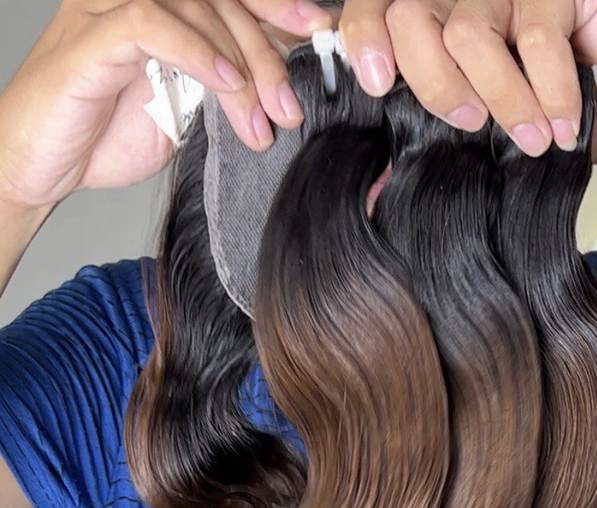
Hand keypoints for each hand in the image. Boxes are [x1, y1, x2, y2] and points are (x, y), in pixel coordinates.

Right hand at [0, 0, 331, 211]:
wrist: (43, 167)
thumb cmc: (106, 136)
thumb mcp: (184, 110)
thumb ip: (223, 86)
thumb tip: (283, 85)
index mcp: (162, 12)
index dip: (276, 5)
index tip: (318, 31)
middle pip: (218, 0)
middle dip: (266, 53)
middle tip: (290, 107)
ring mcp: (107, 10)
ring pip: (193, 9)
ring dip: (240, 68)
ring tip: (263, 120)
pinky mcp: (88, 38)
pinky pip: (150, 25)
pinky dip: (197, 53)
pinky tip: (227, 85)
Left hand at [334, 0, 596, 166]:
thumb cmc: (547, 121)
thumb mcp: (477, 141)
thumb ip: (423, 149)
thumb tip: (372, 190)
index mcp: (434, 19)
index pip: (376, 11)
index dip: (362, 39)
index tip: (377, 86)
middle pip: (409, 16)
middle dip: (435, 87)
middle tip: (471, 126)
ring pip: (468, 31)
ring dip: (501, 101)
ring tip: (531, 139)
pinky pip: (535, 37)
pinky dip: (548, 94)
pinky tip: (564, 122)